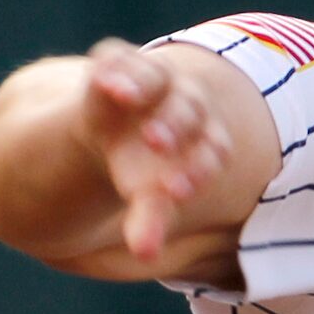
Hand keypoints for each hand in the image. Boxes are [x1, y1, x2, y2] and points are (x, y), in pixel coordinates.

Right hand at [79, 38, 231, 262]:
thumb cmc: (143, 168)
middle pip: (188, 107)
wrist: (118, 124)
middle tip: (157, 141)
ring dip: (140, 85)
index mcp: (203, 136)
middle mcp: (184, 102)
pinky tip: (101, 78)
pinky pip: (116, 58)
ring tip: (123, 94)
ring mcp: (152, 79)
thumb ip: (150, 222)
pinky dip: (110, 67)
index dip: (200, 165)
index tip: (179, 190)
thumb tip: (144, 255)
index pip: (212, 147)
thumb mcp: (147, 195)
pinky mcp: (116, 62)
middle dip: (175, 122)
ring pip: (155, 77)